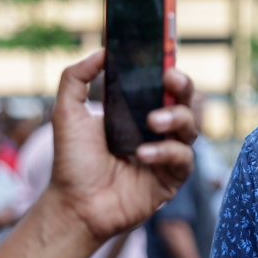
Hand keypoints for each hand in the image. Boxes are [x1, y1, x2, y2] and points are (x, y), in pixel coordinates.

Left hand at [46, 51, 196, 242]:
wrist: (73, 205)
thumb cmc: (72, 162)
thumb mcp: (66, 113)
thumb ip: (76, 78)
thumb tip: (101, 52)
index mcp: (140, 112)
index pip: (164, 86)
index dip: (170, 72)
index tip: (165, 62)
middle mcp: (159, 131)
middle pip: (187, 101)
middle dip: (184, 87)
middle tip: (169, 80)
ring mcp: (168, 154)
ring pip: (191, 127)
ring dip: (176, 118)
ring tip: (153, 121)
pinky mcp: (173, 178)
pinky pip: (183, 158)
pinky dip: (166, 152)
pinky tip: (143, 154)